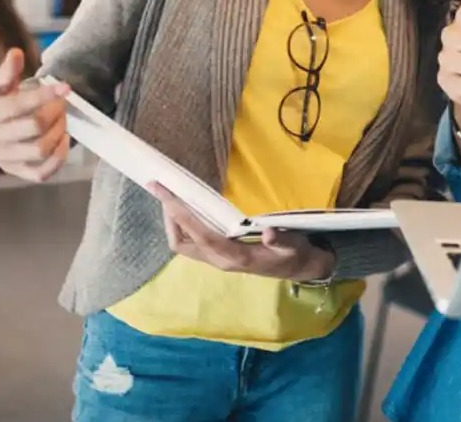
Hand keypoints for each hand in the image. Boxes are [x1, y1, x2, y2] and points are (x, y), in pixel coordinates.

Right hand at [0, 49, 70, 182]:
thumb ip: (7, 71)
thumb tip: (16, 53)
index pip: (19, 106)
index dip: (45, 95)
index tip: (65, 87)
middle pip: (34, 128)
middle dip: (55, 112)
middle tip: (62, 104)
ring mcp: (6, 158)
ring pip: (40, 150)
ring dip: (59, 133)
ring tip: (63, 120)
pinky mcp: (18, 172)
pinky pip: (41, 173)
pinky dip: (58, 159)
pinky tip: (63, 141)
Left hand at [151, 184, 336, 281]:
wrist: (297, 268)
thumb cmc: (294, 253)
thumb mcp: (294, 246)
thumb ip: (282, 240)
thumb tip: (269, 232)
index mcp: (235, 257)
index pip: (200, 234)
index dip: (180, 213)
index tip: (163, 192)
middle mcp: (220, 261)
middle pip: (181, 243)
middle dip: (169, 217)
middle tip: (165, 191)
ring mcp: (216, 261)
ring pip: (182, 245)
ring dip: (173, 222)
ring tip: (172, 197)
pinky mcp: (217, 257)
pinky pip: (190, 243)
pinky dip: (183, 225)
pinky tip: (188, 209)